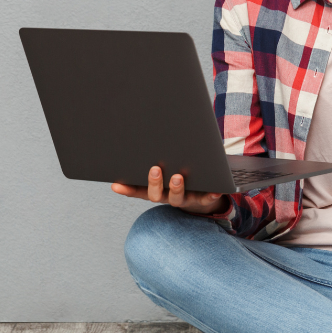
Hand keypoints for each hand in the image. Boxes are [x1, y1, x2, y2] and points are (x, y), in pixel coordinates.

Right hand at [111, 166, 227, 214]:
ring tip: (178, 177)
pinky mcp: (202, 199)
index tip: (115, 184)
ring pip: (177, 198)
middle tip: (155, 169)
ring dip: (176, 188)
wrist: (203, 192)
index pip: (138, 190)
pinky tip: (216, 189)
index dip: (127, 189)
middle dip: (154, 183)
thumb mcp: (166, 166)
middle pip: (156, 195)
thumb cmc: (179, 173)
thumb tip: (146, 133)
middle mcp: (167, 195)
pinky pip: (206, 199)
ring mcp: (184, 198)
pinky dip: (210, 195)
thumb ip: (156, 156)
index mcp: (155, 189)